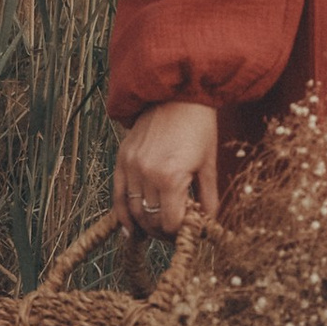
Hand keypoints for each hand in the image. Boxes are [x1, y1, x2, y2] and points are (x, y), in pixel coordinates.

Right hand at [114, 99, 218, 235]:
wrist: (177, 92)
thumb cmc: (198, 126)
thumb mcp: (209, 164)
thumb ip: (208, 198)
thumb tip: (208, 224)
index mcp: (170, 177)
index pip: (170, 223)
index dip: (180, 233)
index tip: (188, 231)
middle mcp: (146, 174)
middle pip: (151, 220)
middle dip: (164, 231)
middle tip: (175, 231)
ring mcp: (130, 166)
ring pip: (133, 211)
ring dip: (145, 225)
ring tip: (157, 230)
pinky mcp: (122, 159)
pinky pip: (118, 195)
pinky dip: (123, 214)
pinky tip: (130, 229)